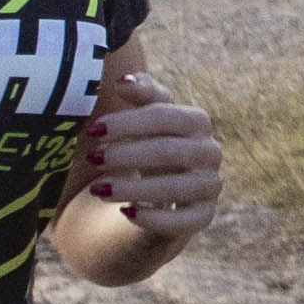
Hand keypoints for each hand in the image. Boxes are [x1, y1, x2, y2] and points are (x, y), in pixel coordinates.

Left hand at [76, 72, 220, 237]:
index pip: (165, 116)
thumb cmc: (149, 143)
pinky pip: (182, 222)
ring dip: (132, 188)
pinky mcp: (204, 216)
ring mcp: (210, 186)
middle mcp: (210, 152)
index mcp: (197, 121)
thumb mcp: (144, 116)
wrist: (160, 190)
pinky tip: (126, 212)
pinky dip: (153, 218)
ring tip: (98, 189)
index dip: (128, 122)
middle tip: (93, 158)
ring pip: (173, 189)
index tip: (94, 130)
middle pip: (169, 152)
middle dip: (126, 155)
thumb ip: (140, 94)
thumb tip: (123, 81)